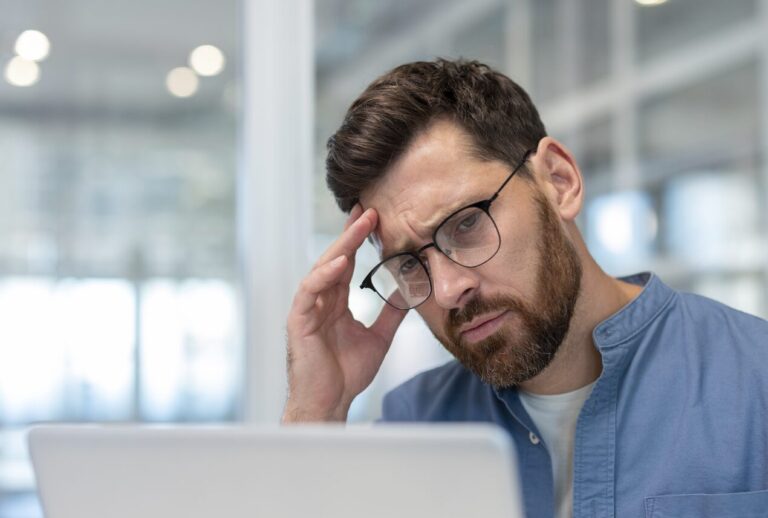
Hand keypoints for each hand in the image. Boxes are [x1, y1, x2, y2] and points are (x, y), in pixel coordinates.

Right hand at [283, 205, 407, 421]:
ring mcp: (307, 309)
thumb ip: (391, 314)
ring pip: (322, 268)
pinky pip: (309, 291)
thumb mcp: (378, 338)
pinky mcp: (298, 321)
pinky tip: (341, 262)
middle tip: (368, 209)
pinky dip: (325, 275)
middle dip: (351, 233)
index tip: (375, 217)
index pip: (346, 264)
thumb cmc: (346, 375)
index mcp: (335, 303)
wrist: (329, 405)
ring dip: (341, 246)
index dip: (359, 240)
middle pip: (335, 258)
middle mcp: (320, 301)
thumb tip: (410, 292)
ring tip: (359, 226)